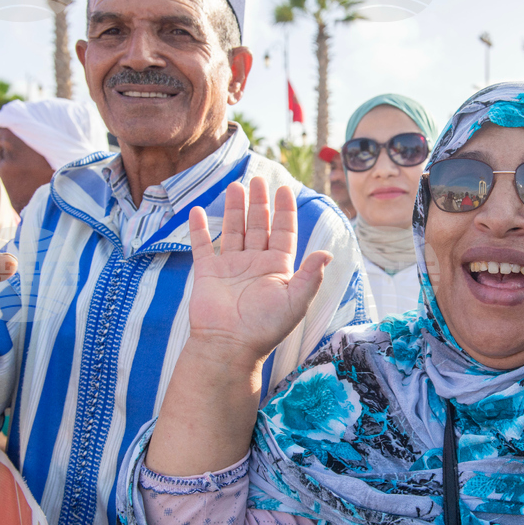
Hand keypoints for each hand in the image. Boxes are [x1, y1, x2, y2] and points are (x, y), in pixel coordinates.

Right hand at [186, 177, 331, 363]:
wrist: (230, 345)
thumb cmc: (265, 328)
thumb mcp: (295, 301)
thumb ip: (310, 276)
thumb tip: (326, 253)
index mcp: (278, 268)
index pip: (284, 232)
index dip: (285, 211)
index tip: (284, 189)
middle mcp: (255, 264)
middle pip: (259, 225)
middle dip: (260, 202)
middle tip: (259, 179)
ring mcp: (231, 267)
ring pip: (234, 230)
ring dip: (235, 209)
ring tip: (235, 186)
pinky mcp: (208, 273)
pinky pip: (203, 246)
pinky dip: (199, 229)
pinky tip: (197, 211)